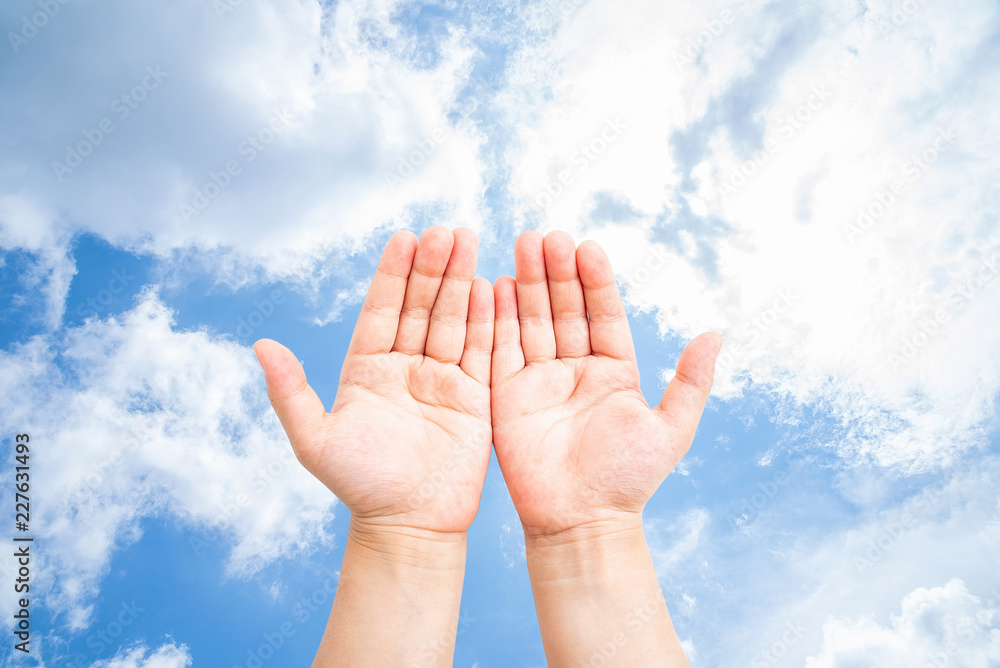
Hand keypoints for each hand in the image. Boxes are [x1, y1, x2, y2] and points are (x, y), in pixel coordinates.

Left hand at [255, 226, 494, 540]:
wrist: (409, 525)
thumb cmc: (358, 485)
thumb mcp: (316, 439)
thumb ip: (291, 392)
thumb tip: (261, 345)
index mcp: (367, 369)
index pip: (382, 310)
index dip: (393, 274)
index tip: (404, 237)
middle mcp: (404, 367)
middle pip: (421, 306)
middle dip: (433, 268)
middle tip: (446, 230)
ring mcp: (441, 380)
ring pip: (453, 320)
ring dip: (461, 282)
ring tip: (469, 240)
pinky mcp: (474, 398)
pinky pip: (483, 351)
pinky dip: (487, 319)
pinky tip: (493, 286)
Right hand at [491, 230, 721, 540]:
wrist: (582, 521)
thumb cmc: (629, 479)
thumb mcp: (671, 429)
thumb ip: (691, 382)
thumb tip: (715, 334)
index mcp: (614, 371)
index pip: (604, 314)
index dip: (595, 281)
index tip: (587, 246)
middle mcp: (576, 369)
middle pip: (565, 309)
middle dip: (556, 272)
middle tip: (547, 236)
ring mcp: (539, 380)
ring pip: (532, 321)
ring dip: (527, 283)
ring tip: (522, 244)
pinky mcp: (507, 396)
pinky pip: (501, 350)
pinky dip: (497, 318)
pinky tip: (496, 285)